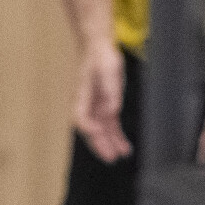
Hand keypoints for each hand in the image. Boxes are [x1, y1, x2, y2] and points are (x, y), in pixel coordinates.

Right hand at [72, 38, 132, 162]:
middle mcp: (87, 103)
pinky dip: (116, 137)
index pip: (80, 116)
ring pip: (101, 130)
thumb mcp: (108, 68)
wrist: (99, 46)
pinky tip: (124, 147)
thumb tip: (112, 110)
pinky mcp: (106, 105)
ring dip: (108, 143)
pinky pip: (110, 125)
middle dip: (99, 144)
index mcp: (82, 94)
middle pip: (90, 128)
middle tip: (110, 157)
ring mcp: (96, 105)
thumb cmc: (101, 55)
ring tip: (118, 155)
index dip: (88, 127)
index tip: (98, 131)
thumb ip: (110, 89)